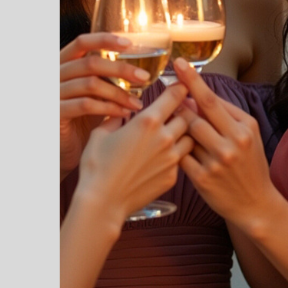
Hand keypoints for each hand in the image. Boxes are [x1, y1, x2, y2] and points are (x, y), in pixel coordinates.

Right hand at [59, 32, 145, 172]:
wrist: (64, 150)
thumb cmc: (82, 121)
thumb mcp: (95, 95)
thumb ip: (107, 79)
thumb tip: (143, 69)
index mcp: (63, 65)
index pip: (81, 42)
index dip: (104, 39)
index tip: (130, 44)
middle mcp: (54, 76)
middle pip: (90, 63)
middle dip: (121, 69)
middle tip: (145, 78)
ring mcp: (52, 94)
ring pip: (90, 84)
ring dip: (119, 93)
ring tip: (137, 103)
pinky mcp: (55, 113)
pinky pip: (85, 105)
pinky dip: (108, 108)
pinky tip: (124, 113)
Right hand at [72, 82, 190, 224]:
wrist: (103, 202)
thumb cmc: (96, 167)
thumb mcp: (99, 136)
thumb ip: (114, 119)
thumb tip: (121, 112)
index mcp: (146, 122)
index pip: (175, 96)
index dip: (181, 88)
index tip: (182, 85)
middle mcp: (165, 137)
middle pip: (188, 116)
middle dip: (184, 112)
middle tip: (177, 111)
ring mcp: (171, 158)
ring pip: (190, 138)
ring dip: (184, 134)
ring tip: (172, 135)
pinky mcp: (173, 176)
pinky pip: (181, 160)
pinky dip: (175, 156)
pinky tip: (161, 159)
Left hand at [175, 58, 276, 226]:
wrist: (255, 202)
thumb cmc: (247, 164)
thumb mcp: (247, 136)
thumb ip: (224, 116)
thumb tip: (192, 96)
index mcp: (245, 126)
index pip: (212, 99)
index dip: (192, 81)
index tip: (178, 64)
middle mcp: (234, 141)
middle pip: (196, 113)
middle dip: (177, 101)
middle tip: (165, 93)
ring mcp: (218, 160)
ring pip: (186, 133)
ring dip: (175, 125)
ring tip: (171, 123)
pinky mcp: (203, 178)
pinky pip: (180, 156)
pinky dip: (174, 149)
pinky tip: (170, 148)